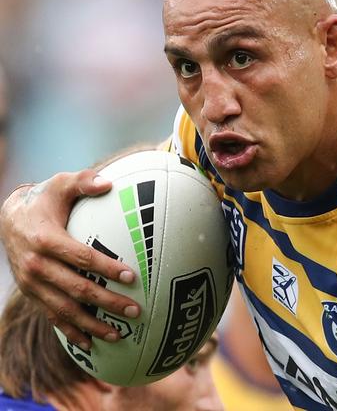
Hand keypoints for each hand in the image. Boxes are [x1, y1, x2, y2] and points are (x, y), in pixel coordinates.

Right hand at [0, 170, 139, 349]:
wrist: (9, 218)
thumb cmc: (45, 199)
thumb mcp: (61, 183)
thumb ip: (84, 181)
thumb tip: (109, 183)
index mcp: (46, 241)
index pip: (82, 258)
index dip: (107, 268)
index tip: (132, 277)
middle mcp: (37, 266)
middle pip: (77, 289)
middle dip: (107, 302)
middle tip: (135, 310)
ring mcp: (33, 284)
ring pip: (65, 310)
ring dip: (92, 325)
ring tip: (119, 334)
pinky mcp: (32, 294)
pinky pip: (52, 317)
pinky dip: (71, 332)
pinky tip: (90, 344)